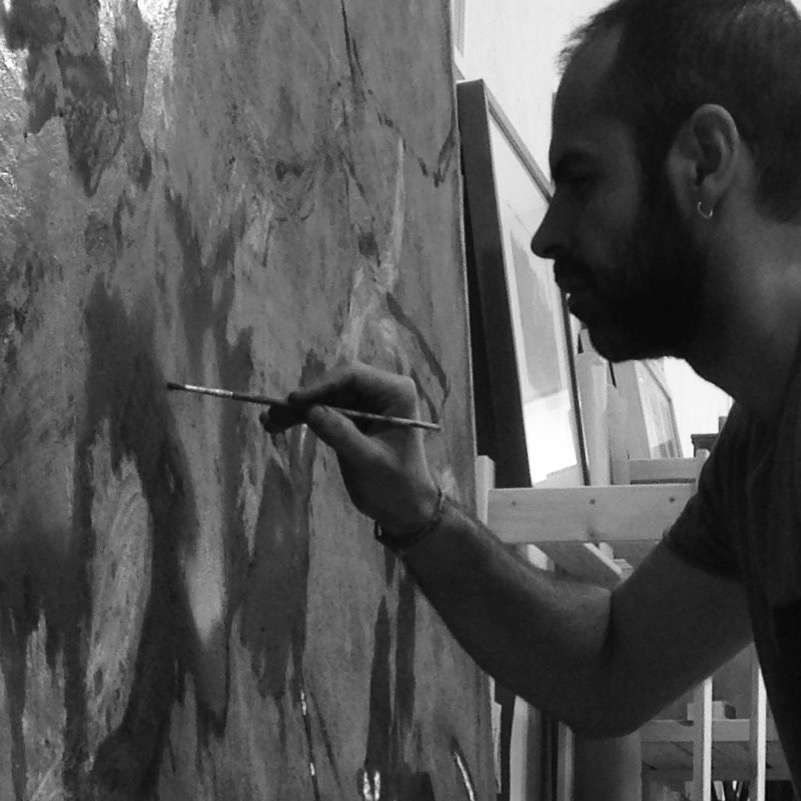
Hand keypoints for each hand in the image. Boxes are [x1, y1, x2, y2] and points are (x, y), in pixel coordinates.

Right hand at [260, 362, 438, 534]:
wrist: (403, 507)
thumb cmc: (396, 484)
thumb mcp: (369, 461)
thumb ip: (342, 434)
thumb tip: (311, 411)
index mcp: (396, 392)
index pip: (354, 376)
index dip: (322, 385)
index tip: (294, 401)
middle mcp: (381, 390)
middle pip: (335, 384)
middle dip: (305, 399)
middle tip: (274, 414)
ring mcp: (365, 403)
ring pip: (324, 397)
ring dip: (297, 409)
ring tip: (269, 423)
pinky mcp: (351, 417)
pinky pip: (323, 410)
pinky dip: (301, 418)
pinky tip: (276, 425)